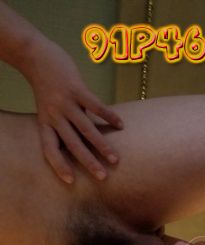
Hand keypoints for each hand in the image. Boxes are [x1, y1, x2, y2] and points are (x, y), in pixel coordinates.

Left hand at [22, 38, 122, 182]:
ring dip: (101, 145)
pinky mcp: (76, 89)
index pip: (50, 150)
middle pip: (72, 144)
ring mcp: (65, 102)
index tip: (71, 181)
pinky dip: (109, 116)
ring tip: (115, 159)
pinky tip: (120, 125)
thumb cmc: (47, 86)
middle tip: (102, 177)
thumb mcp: (50, 108)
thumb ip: (67, 124)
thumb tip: (88, 139)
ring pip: (86, 129)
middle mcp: (55, 115)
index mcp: (46, 123)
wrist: (36, 55)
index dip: (59, 165)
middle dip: (88, 162)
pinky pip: (95, 105)